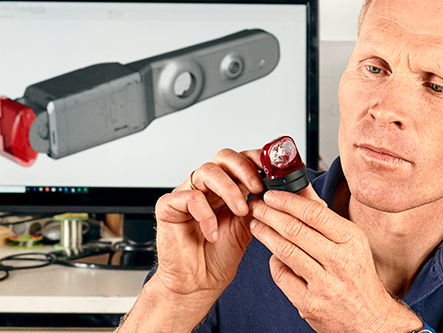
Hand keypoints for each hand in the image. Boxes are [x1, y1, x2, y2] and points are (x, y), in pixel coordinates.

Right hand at [125, 148, 265, 331]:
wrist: (198, 284)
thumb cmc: (218, 259)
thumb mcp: (247, 228)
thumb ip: (256, 205)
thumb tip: (273, 188)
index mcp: (226, 190)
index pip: (240, 162)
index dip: (256, 160)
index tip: (272, 171)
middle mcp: (206, 188)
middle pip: (223, 157)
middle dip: (243, 168)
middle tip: (257, 187)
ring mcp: (187, 195)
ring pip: (207, 171)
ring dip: (229, 190)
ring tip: (240, 211)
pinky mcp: (169, 206)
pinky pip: (190, 197)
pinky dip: (207, 215)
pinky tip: (213, 233)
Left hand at [248, 189, 423, 332]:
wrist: (369, 319)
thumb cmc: (358, 277)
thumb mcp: (351, 243)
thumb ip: (324, 217)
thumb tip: (302, 189)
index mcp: (352, 241)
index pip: (314, 213)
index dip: (287, 201)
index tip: (271, 195)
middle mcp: (340, 262)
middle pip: (295, 230)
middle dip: (269, 214)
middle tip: (256, 206)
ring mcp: (324, 285)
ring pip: (285, 252)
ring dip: (265, 234)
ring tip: (256, 225)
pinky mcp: (310, 304)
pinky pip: (282, 276)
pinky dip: (274, 262)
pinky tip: (272, 254)